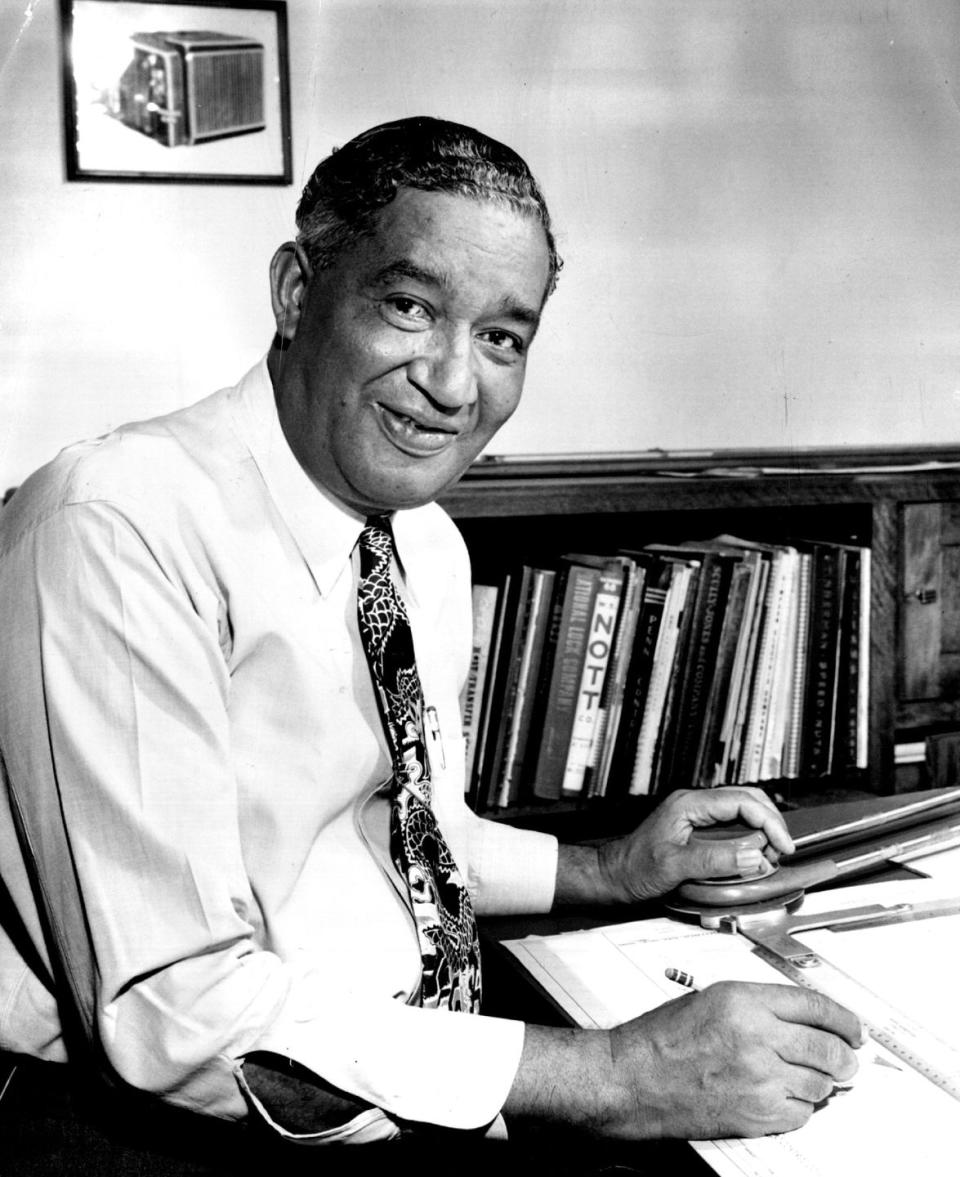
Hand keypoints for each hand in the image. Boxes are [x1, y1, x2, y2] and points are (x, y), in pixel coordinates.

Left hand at [598, 786, 793, 902]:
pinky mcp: (696, 826)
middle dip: (770, 821)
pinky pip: (731, 822)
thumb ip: (714, 860)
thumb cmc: (635, 868)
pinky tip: (754, 852)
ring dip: (761, 827)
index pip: (741, 801)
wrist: (614, 874)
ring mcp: (695, 813)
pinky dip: (749, 834)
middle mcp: (694, 803)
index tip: (783, 845)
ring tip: (771, 853)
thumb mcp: (675, 866)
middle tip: (782, 849)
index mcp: (689, 804)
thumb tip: (754, 857)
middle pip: (745, 799)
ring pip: (740, 809)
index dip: (769, 821)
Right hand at [605, 982, 863, 1138]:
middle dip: (845, 1056)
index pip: (815, 1005)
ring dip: (822, 1083)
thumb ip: (759, 1004)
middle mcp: (757, 1038)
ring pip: (820, 1085)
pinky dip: (801, 1107)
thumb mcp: (711, 998)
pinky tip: (787, 1096)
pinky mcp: (757, 1115)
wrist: (635, 1078)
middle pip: (828, 1049)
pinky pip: (801, 1114)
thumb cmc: (663, 1038)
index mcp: (744, 1001)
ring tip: (810, 1077)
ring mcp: (759, 1080)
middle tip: (848, 1059)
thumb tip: (804, 1018)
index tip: (854, 1028)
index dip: (844, 1018)